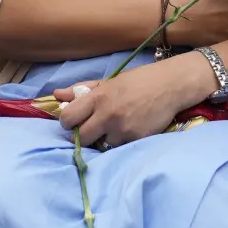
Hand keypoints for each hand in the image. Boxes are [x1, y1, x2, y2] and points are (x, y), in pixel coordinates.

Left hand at [56, 53, 212, 147]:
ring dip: (105, 138)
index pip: (68, 118)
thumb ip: (82, 89)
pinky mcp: (135, 139)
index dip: (69, 122)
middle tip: (94, 128)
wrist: (172, 85)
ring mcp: (122, 129)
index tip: (76, 121)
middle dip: (85, 134)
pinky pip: (119, 146)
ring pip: (101, 144)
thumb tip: (56, 95)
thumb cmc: (140, 80)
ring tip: (118, 126)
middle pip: (81, 137)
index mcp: (98, 97)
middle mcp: (107, 114)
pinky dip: (122, 140)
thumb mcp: (110, 81)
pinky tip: (131, 128)